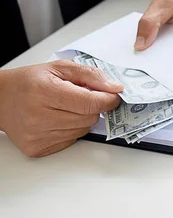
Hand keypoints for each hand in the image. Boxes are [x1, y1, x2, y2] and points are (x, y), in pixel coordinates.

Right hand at [0, 60, 122, 156]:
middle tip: (80, 98)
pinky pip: (72, 141)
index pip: (91, 102)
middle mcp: (40, 116)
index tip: (113, 95)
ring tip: (64, 108)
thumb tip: (116, 88)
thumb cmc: (29, 82)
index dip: (108, 99)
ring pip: (83, 130)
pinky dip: (71, 130)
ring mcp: (38, 135)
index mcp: (45, 91)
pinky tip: (57, 120)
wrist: (0, 100)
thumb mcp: (60, 68)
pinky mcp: (38, 149)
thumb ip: (91, 75)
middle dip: (92, 107)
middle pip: (90, 118)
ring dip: (81, 119)